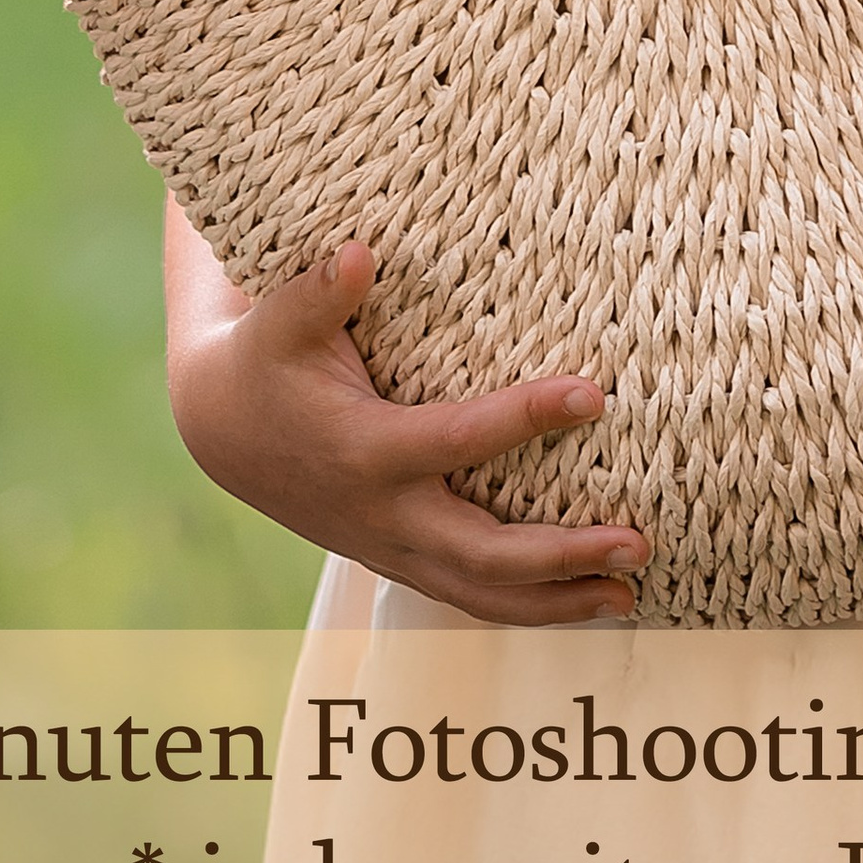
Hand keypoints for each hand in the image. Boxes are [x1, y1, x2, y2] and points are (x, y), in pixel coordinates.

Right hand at [167, 223, 647, 624]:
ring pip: (481, 595)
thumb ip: (315, 292)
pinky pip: (469, 595)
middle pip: (484, 557)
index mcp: (364, 451)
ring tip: (629, 598)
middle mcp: (384, 515)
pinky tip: (584, 602)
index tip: (595, 394)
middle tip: (637, 544)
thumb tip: (356, 254)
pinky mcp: (401, 559)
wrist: (225, 431)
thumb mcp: (277, 323)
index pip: (459, 441)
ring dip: (557, 602)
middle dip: (564, 557)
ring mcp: (393, 548)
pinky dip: (527, 608)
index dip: (527, 419)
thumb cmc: (266, 361)